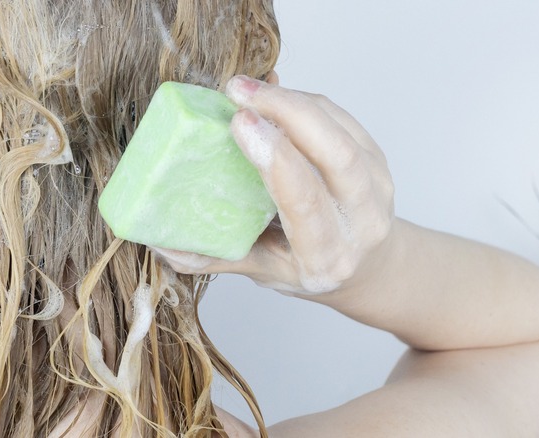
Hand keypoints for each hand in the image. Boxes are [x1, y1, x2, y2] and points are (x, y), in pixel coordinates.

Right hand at [153, 75, 394, 294]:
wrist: (368, 266)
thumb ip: (217, 257)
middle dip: (288, 114)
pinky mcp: (379, 161)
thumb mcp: (265, 272)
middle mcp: (361, 223)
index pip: (306, 202)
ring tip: (250, 88)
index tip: (241, 122)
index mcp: (327, 256)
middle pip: (337, 157)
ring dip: (294, 102)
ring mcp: (377, 189)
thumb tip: (159, 240)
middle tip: (239, 91)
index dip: (275, 158)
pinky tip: (275, 98)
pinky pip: (343, 120)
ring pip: (341, 133)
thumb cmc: (310, 269)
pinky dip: (306, 103)